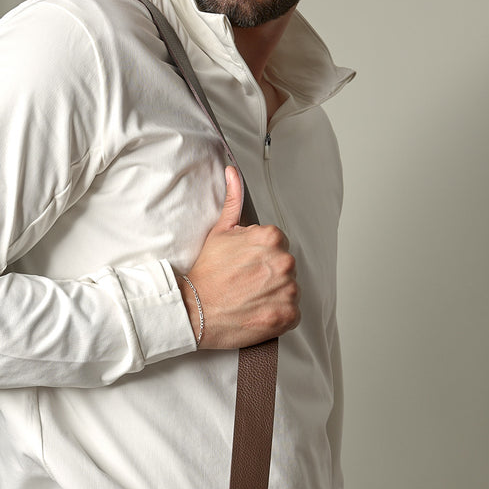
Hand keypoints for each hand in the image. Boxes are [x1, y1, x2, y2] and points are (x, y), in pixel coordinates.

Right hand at [178, 165, 299, 349]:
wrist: (195, 311)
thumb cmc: (207, 274)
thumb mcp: (219, 231)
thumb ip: (233, 201)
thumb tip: (233, 173)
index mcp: (272, 237)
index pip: (279, 245)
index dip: (261, 256)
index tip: (246, 266)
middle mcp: (284, 261)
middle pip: (286, 267)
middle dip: (270, 275)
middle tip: (246, 284)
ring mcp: (288, 289)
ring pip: (290, 290)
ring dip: (275, 295)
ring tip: (250, 298)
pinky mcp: (288, 315)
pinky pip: (292, 314)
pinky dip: (278, 315)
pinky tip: (258, 311)